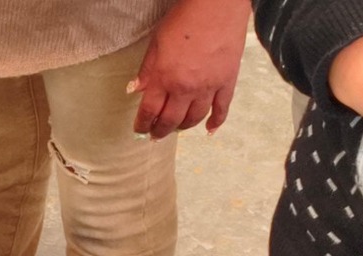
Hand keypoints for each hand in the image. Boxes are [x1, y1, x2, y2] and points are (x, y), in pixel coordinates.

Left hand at [130, 0, 248, 138]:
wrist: (217, 6)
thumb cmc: (184, 19)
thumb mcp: (157, 42)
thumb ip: (147, 69)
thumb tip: (135, 89)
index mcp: (164, 78)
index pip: (149, 111)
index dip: (143, 124)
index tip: (140, 129)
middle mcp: (185, 89)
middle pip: (171, 120)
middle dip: (161, 131)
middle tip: (156, 135)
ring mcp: (208, 88)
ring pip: (194, 118)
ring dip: (184, 127)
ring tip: (177, 128)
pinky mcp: (227, 82)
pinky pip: (222, 109)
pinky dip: (215, 122)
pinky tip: (209, 130)